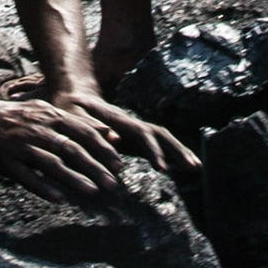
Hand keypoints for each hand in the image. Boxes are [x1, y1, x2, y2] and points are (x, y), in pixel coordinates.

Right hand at [0, 95, 134, 202]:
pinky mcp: (5, 161)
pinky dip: (42, 187)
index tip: (119, 165)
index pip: (82, 133)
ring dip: (73, 178)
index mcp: (50, 117)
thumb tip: (109, 133)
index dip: (102, 149)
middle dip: (94, 167)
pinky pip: (26, 176)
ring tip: (92, 192)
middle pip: (71, 150)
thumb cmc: (21, 118)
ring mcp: (21, 146)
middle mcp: (38, 131)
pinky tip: (59, 199)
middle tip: (113, 184)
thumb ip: (77, 123)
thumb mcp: (49, 112)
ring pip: (51, 164)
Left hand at [52, 87, 199, 180]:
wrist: (73, 98)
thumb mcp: (74, 119)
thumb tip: (113, 138)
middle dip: (178, 151)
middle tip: (194, 168)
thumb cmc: (70, 111)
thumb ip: (91, 128)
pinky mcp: (134, 137)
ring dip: (180, 152)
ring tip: (197, 168)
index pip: (141, 133)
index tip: (162, 168)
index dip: (153, 150)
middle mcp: (131, 122)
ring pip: (162, 138)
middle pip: (160, 133)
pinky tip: (184, 167)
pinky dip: (172, 154)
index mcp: (118, 119)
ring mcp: (134, 129)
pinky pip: (157, 145)